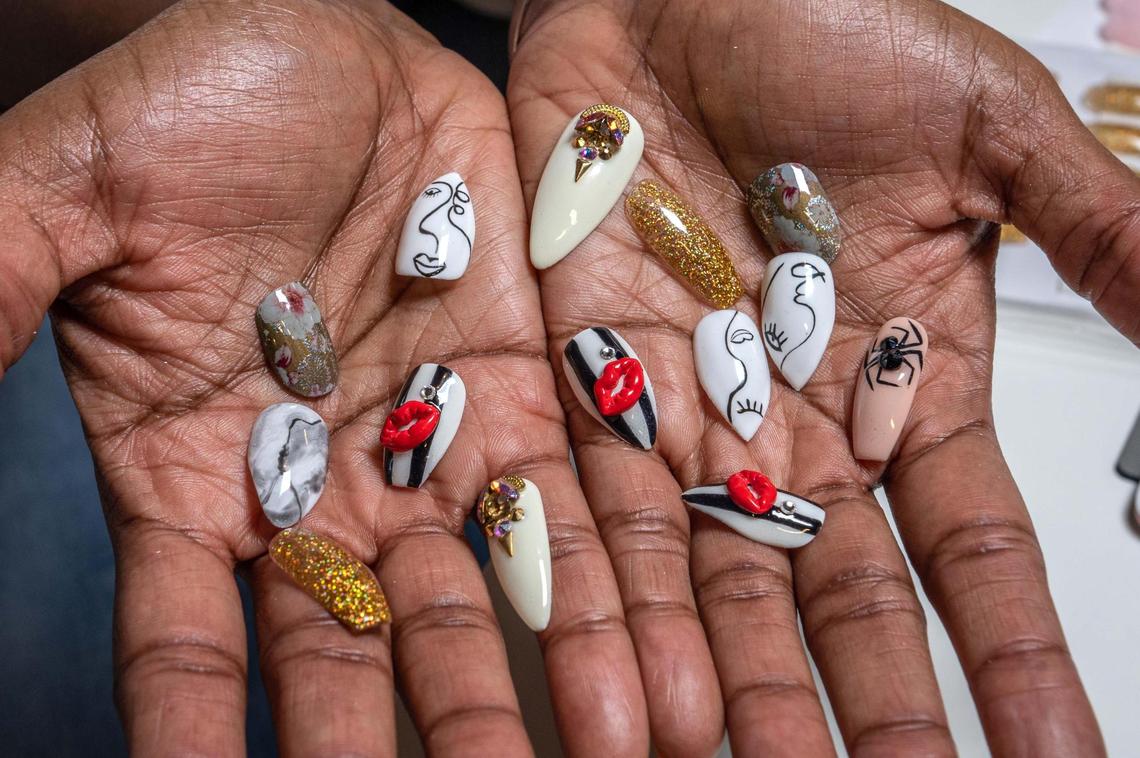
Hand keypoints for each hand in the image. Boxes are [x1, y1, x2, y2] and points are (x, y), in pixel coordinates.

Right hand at [0, 1, 645, 753]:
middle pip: (359, 645)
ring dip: (534, 685)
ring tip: (607, 756)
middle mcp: (319, 484)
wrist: (329, 40)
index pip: (186, 637)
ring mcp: (430, 444)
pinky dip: (612, 577)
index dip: (202, 730)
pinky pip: (573, 499)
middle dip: (406, 739)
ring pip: (481, 593)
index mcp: (194, 470)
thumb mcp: (78, 184)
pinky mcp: (523, 391)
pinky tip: (651, 654)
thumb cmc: (193, 99)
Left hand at [509, 0, 1137, 753]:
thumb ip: (1098, 230)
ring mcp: (689, 413)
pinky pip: (600, 514)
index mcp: (907, 372)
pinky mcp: (586, 386)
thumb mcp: (987, 126)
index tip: (1057, 751)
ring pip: (714, 583)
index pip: (972, 541)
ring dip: (734, 690)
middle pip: (837, 595)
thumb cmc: (828, 30)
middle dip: (867, 707)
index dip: (1013, 650)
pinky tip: (640, 699)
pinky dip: (618, 606)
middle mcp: (799, 419)